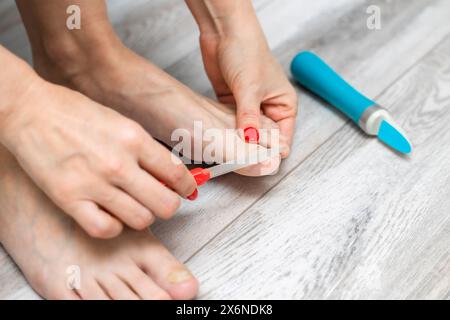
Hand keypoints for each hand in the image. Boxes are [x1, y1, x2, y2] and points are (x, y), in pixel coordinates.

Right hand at [1, 79, 196, 237]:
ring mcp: (94, 183)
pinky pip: (106, 229)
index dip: (187, 187)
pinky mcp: (70, 199)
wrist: (30, 111)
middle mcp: (118, 163)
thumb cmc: (73, 113)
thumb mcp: (120, 123)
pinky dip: (114, 227)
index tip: (186, 190)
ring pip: (141, 219)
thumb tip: (169, 173)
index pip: (178, 174)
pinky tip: (111, 214)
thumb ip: (145, 150)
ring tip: (133, 205)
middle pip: (165, 204)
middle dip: (169, 204)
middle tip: (161, 200)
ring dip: (142, 215)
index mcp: (134, 139)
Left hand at [199, 23, 297, 157]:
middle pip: (264, 138)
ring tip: (232, 153)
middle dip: (255, 148)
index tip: (260, 162)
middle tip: (244, 160)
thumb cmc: (247, 52)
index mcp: (284, 104)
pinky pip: (233, 124)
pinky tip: (223, 140)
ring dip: (240, 140)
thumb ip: (249, 117)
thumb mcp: (249, 88)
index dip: (273, 151)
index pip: (283, 137)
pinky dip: (229, 131)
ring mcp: (250, 107)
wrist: (224, 32)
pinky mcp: (233, 104)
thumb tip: (249, 142)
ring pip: (247, 132)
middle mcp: (268, 108)